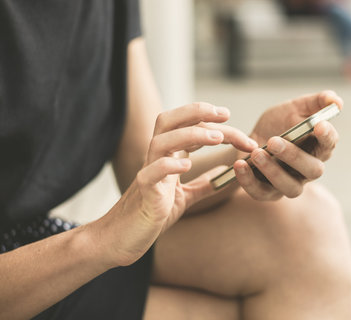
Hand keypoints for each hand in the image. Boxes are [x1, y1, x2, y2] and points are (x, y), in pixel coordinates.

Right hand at [95, 102, 256, 265]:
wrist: (120, 240)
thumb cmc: (150, 215)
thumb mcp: (184, 197)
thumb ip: (203, 184)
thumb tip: (223, 173)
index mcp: (167, 157)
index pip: (185, 126)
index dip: (207, 117)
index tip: (228, 115)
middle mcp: (156, 159)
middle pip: (170, 122)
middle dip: (197, 112)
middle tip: (225, 115)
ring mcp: (148, 174)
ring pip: (161, 142)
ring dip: (190, 135)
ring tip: (216, 137)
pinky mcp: (143, 194)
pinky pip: (150, 174)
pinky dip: (168, 166)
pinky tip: (187, 165)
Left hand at [233, 90, 342, 200]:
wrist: (249, 140)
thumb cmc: (278, 124)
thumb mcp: (295, 108)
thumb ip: (316, 102)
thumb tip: (336, 101)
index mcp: (318, 147)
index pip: (329, 144)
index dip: (327, 136)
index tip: (319, 125)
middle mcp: (308, 170)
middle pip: (312, 170)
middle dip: (294, 156)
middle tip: (273, 141)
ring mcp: (289, 184)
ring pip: (289, 186)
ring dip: (272, 171)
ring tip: (256, 153)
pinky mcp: (267, 192)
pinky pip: (260, 193)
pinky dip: (249, 181)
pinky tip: (240, 165)